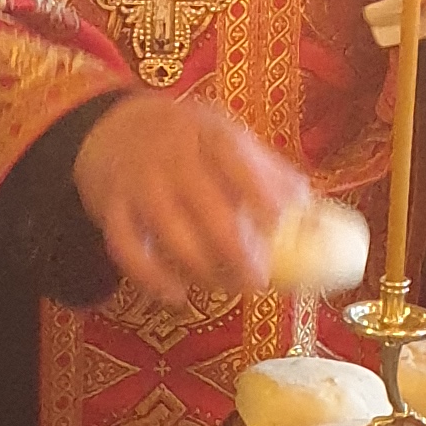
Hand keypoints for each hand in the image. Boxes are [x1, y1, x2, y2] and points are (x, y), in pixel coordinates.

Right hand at [71, 92, 311, 308]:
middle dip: (235, 250)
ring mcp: (138, 183)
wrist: (112, 129)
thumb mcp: (224, 135)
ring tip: (225, 287)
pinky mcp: (110, 208)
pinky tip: (176, 295)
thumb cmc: (185, 139)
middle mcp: (170, 156)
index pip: (233, 157)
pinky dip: (151, 278)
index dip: (259, 189)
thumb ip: (266, 170)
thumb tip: (314, 211)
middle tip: (257, 280)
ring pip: (169, 233)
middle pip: (204, 206)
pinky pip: (127, 249)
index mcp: (207, 133)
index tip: (280, 221)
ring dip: (201, 269)